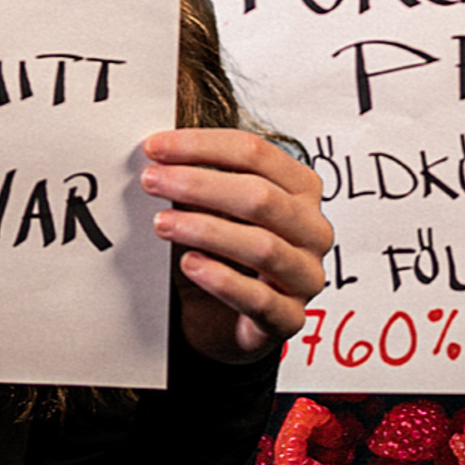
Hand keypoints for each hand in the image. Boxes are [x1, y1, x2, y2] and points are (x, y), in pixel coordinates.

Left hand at [144, 126, 330, 363]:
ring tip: (162, 223)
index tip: (156, 147)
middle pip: (259, 196)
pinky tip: (190, 264)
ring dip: (204, 229)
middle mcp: (312, 229)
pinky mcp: (290, 318)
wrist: (228, 317)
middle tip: (152, 180)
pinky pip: (258, 298)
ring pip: (260, 246)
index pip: (256, 152)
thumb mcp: (218, 207)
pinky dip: (220, 279)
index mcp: (301, 188)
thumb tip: (160, 155)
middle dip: (198, 184)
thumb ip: (201, 179)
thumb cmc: (226, 251)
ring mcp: (306, 275)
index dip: (202, 145)